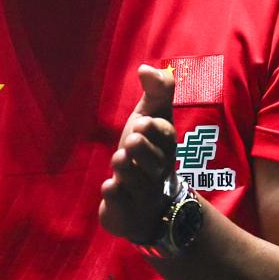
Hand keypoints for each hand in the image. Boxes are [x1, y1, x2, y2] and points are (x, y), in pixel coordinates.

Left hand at [99, 64, 177, 243]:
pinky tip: (112, 187)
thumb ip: (157, 92)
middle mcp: (159, 172)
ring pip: (132, 178)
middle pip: (151, 158)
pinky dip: (112, 191)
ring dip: (122, 167)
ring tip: (121, 163)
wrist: (145, 206)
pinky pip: (116, 198)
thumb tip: (146, 67)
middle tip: (130, 143)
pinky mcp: (127, 212)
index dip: (152, 127)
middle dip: (137, 148)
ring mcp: (144, 195)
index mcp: (166, 148)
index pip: (165, 134)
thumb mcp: (152, 118)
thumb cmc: (147, 153)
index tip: (140, 124)